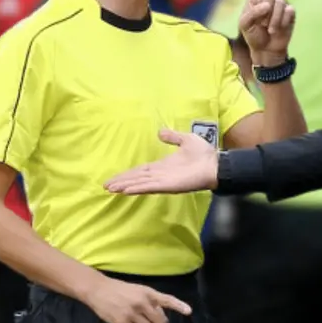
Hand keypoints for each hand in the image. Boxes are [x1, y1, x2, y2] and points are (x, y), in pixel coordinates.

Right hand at [81, 276, 191, 322]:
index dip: (180, 306)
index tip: (189, 312)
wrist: (99, 289)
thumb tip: (160, 313)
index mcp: (148, 293)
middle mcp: (143, 303)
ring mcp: (133, 313)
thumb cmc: (120, 289)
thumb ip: (151, 300)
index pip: (168, 299)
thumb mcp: (139, 290)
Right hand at [104, 129, 219, 194]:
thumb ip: (173, 137)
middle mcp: (160, 175)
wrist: (216, 164)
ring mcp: (164, 181)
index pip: (141, 170)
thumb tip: (160, 132)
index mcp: (163, 166)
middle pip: (136, 178)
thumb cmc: (203, 154)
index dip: (128, 174)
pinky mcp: (169, 185)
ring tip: (111, 189)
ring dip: (125, 186)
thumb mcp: (185, 140)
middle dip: (121, 182)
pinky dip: (138, 188)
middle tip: (105, 186)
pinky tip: (127, 190)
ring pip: (140, 183)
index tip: (115, 178)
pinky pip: (150, 187)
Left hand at [238, 0, 294, 62]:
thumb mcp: (244, 24)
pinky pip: (287, 13)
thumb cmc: (253, 35)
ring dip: (272, 21)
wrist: (266, 49)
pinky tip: (278, 29)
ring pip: (279, 4)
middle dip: (263, 11)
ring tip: (269, 29)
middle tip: (261, 23)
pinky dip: (280, 23)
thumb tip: (268, 5)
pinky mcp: (291, 12)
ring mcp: (282, 3)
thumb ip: (251, 12)